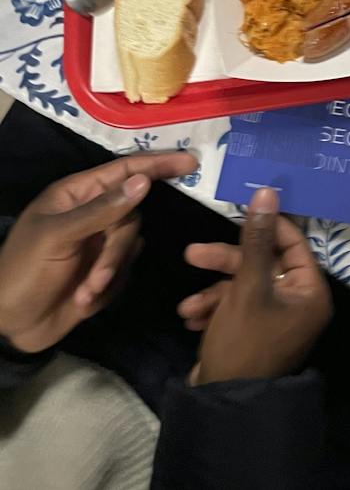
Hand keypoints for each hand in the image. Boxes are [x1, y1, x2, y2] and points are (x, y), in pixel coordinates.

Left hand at [0, 150, 196, 353]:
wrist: (7, 327)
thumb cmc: (23, 272)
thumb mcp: (58, 237)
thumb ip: (102, 209)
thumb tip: (144, 180)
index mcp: (77, 195)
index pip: (124, 170)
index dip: (158, 164)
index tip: (191, 163)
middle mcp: (91, 214)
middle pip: (132, 215)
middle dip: (117, 250)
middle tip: (98, 277)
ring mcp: (97, 244)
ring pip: (130, 246)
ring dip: (109, 273)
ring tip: (84, 294)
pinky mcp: (102, 273)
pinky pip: (126, 271)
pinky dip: (108, 287)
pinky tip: (83, 301)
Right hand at [180, 187, 331, 384]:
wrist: (221, 405)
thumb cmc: (243, 342)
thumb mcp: (247, 286)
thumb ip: (257, 238)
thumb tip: (268, 191)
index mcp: (310, 291)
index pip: (292, 242)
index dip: (264, 225)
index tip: (236, 209)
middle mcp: (299, 302)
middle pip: (263, 263)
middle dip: (225, 263)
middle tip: (192, 255)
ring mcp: (277, 318)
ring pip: (244, 285)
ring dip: (214, 292)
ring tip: (187, 307)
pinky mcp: (255, 331)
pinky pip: (237, 307)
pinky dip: (215, 309)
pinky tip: (191, 318)